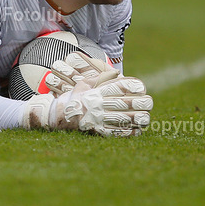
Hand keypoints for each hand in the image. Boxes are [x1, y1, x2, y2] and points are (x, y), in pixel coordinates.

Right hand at [24, 58, 152, 135]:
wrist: (55, 117)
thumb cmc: (72, 99)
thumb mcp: (83, 84)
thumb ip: (100, 78)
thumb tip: (116, 72)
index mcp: (95, 93)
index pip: (118, 88)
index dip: (133, 87)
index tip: (142, 88)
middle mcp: (97, 106)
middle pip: (125, 104)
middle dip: (140, 104)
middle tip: (149, 103)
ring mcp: (97, 120)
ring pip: (124, 120)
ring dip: (138, 119)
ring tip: (146, 117)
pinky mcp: (96, 132)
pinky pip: (117, 133)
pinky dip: (130, 132)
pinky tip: (137, 129)